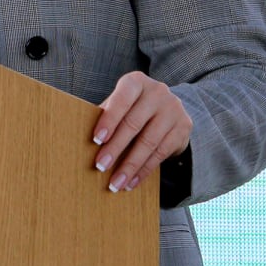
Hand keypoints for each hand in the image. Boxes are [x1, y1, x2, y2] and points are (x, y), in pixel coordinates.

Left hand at [91, 72, 190, 192]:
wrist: (169, 108)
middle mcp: (158, 92)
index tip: (96, 140)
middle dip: (115, 148)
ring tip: (115, 182)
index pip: (122, 99)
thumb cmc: (134, 107)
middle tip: (100, 166)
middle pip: (133, 124)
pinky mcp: (183, 127)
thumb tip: (81, 137)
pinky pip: (161, 153)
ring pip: (149, 142)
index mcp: (136, 82)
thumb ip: (106, 115)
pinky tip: (131, 182)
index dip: (109, 119)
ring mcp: (173, 109)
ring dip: (130, 166)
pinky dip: (144, 170)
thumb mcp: (121, 104)